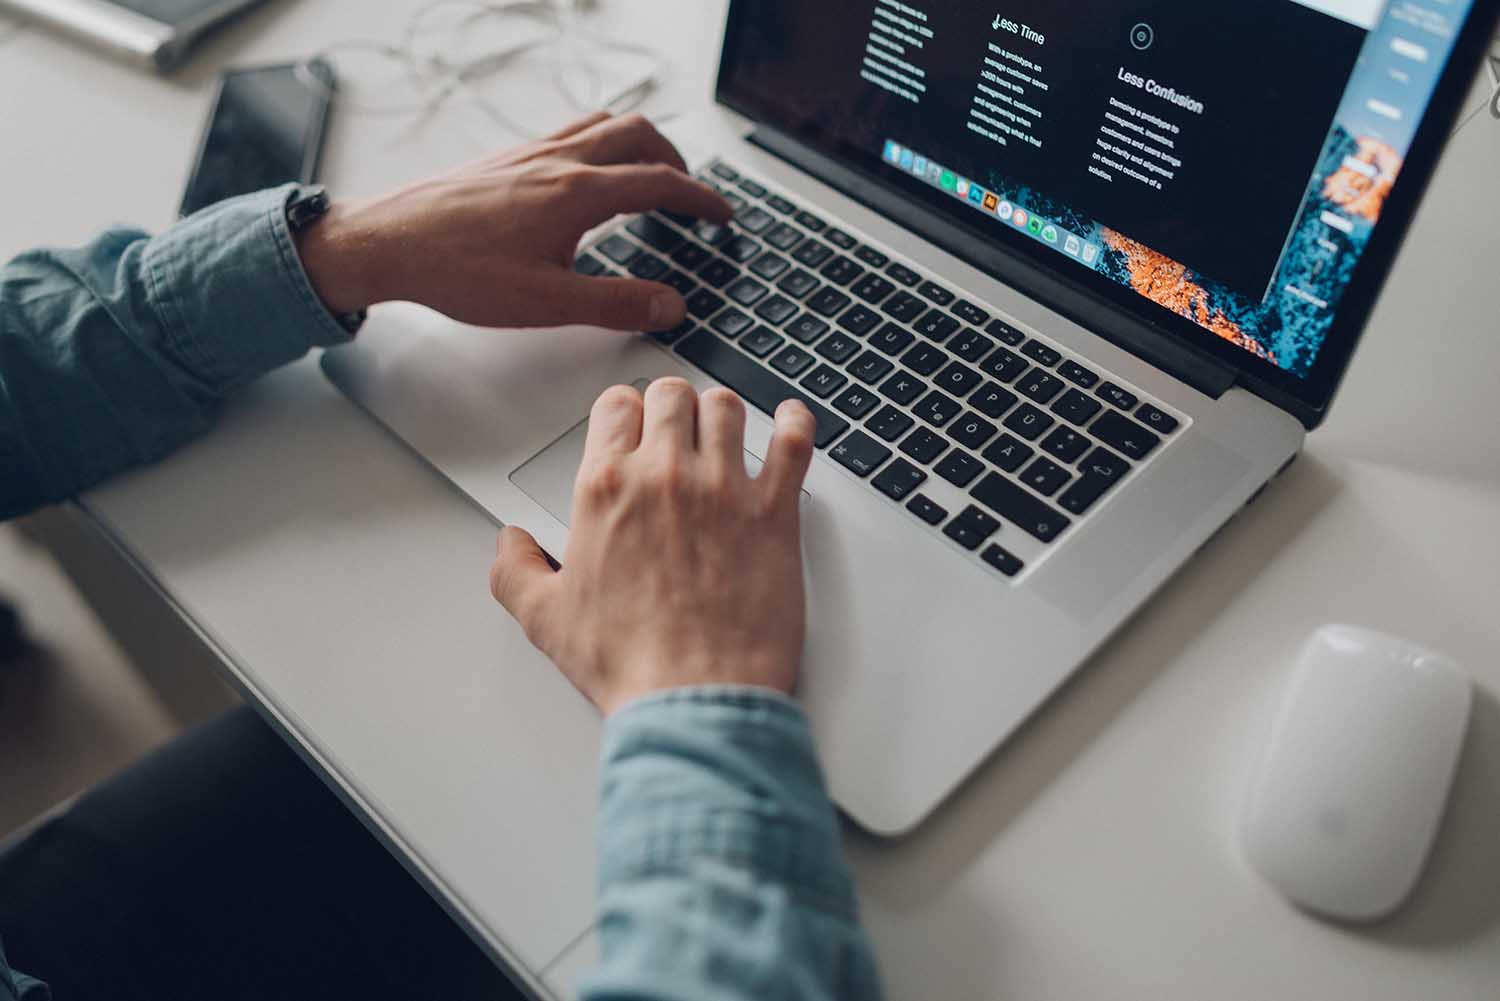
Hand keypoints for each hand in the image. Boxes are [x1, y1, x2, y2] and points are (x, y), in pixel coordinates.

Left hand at [295, 112, 731, 330]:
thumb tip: (670, 305)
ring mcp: (531, 152)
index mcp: (577, 193)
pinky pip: (570, 131)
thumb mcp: (547, 303)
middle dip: (677, 159)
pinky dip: (601, 142)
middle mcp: (558, 160)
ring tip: (651, 174)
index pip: (659, 182)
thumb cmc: (457, 271)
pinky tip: (588, 175)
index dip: (700, 199)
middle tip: (691, 193)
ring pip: (604, 124)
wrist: (388, 243)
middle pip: (639, 134)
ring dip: (640, 143)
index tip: (722, 214)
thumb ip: (616, 304)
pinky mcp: (507, 157)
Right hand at [489, 380, 816, 715]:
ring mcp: (724, 488)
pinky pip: (793, 442)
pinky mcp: (775, 511)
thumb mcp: (546, 620)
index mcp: (607, 489)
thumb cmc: (630, 663)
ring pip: (726, 408)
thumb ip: (516, 570)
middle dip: (671, 405)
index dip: (623, 411)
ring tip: (722, 429)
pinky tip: (789, 421)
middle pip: (671, 396)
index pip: (615, 407)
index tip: (630, 423)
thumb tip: (510, 544)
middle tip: (675, 426)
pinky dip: (794, 423)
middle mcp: (665, 476)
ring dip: (721, 413)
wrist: (694, 697)